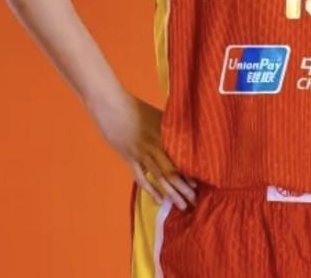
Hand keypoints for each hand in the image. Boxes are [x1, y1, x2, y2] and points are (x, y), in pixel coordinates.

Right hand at [87, 90, 196, 209]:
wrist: (111, 106)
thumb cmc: (135, 107)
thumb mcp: (158, 115)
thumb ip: (170, 128)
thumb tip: (184, 138)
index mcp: (164, 135)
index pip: (180, 158)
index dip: (190, 172)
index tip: (199, 184)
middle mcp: (155, 146)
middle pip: (172, 171)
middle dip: (184, 188)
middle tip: (195, 201)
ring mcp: (141, 153)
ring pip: (159, 177)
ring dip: (171, 193)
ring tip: (182, 205)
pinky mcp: (129, 158)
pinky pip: (141, 177)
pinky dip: (151, 190)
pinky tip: (160, 200)